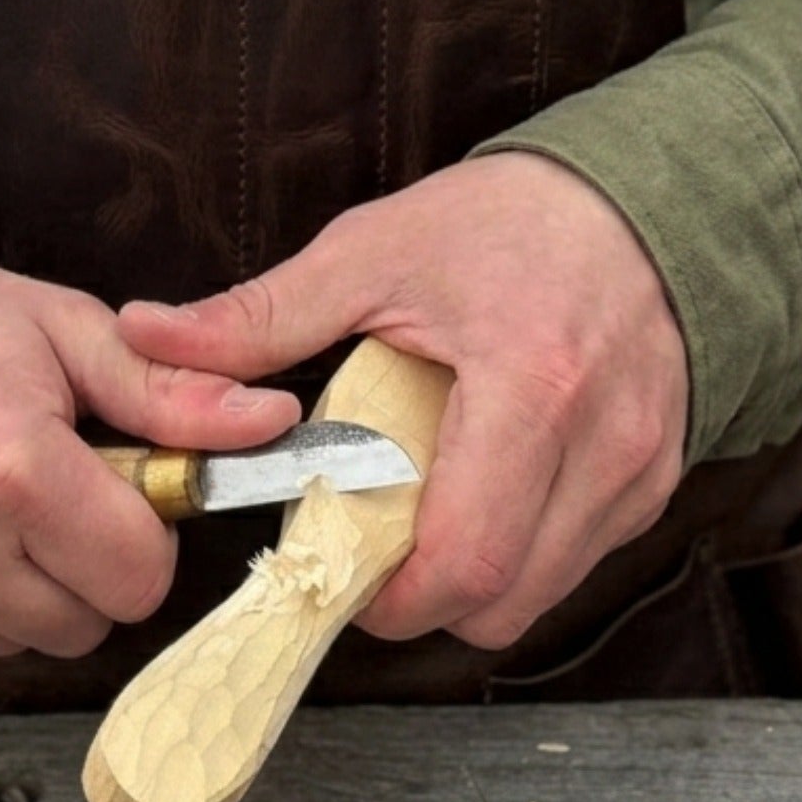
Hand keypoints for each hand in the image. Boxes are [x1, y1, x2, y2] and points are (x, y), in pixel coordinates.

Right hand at [0, 252, 300, 658]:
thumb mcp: (59, 330)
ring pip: (18, 642)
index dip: (139, 535)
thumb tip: (271, 421)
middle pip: (85, 624)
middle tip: (37, 492)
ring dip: (16, 589)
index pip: (139, 578)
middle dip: (83, 567)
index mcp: (12, 469)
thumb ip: (171, 392)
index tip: (110, 492)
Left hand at [117, 153, 689, 648]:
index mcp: (533, 388)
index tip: (336, 570)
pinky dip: (516, 554)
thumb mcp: (374, 253)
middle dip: (421, 600)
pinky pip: (571, 564)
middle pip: (499, 603)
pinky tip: (481, 492)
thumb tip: (148, 337)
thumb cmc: (509, 222)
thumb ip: (260, 316)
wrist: (642, 198)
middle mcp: (603, 444)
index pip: (463, 560)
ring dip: (469, 582)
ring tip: (424, 513)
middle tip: (369, 547)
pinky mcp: (652, 484)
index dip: (389, 597)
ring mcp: (638, 472)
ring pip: (536, 598)